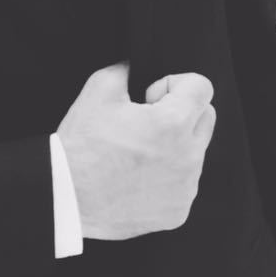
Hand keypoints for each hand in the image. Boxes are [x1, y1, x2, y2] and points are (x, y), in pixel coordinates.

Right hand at [56, 63, 215, 239]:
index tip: (151, 96)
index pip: (202, 86)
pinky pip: (184, 183)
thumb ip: (126, 68)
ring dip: (175, 145)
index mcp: (172, 123)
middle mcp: (187, 157)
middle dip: (182, 111)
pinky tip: (138, 176)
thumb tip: (135, 65)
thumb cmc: (82, 145)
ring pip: (196, 152)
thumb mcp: (99, 88)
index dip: (174, 83)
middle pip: (207, 117)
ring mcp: (185, 188)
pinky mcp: (178, 212)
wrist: (68, 197)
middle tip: (147, 120)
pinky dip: (168, 176)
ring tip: (138, 151)